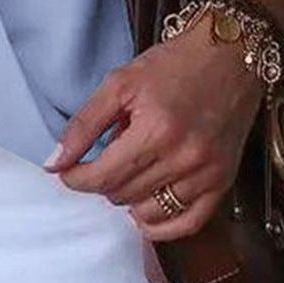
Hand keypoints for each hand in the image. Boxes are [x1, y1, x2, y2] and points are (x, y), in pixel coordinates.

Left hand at [45, 25, 263, 240]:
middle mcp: (184, 158)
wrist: (229, 57)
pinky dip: (161, 225)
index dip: (77, 178)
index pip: (104, 176)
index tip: (66, 172)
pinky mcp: (224, 182)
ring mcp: (207, 174)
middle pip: (125, 194)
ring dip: (129, 199)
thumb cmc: (173, 65)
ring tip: (127, 174)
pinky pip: (187, 224)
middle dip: (104, 181)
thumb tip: (54, 163)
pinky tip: (146, 208)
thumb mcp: (120, 82)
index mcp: (156, 130)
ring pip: (151, 212)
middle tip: (103, 160)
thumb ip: (85, 124)